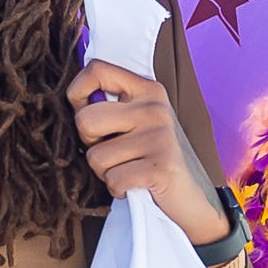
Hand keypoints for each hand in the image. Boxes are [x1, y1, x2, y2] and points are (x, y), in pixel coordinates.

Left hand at [70, 60, 227, 244]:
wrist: (191, 198)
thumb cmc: (152, 159)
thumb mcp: (137, 123)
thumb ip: (110, 107)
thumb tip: (77, 101)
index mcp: (148, 90)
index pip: (97, 69)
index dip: (77, 92)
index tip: (84, 112)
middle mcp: (154, 107)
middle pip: (85, 120)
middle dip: (90, 145)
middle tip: (113, 153)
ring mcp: (160, 136)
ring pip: (96, 157)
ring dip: (105, 173)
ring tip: (129, 170)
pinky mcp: (161, 167)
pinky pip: (113, 179)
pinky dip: (118, 189)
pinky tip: (136, 185)